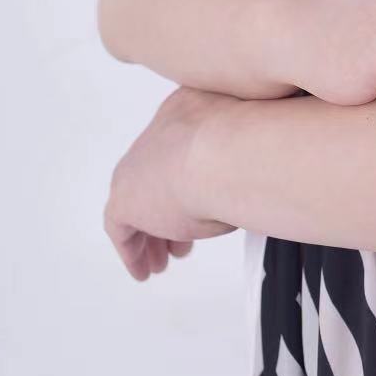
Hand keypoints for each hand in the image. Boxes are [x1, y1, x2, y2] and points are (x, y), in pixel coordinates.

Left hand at [104, 84, 237, 279]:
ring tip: (163, 260)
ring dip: (151, 233)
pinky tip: (144, 269)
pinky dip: (134, 250)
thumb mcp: (248, 144)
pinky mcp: (125, 198)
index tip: (198, 204)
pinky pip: (123, 229)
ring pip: (138, 201)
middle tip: (180, 238)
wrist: (228, 151)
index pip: (181, 146)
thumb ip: (239, 157)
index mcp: (190, 106)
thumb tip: (247, 180)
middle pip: (156, 174)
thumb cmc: (251, 143)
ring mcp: (138, 161)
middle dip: (167, 209)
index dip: (189, 182)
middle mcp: (160, 129)